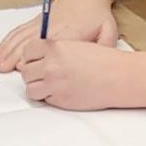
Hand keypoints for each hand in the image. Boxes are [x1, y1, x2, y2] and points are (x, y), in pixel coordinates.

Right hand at [0, 0, 118, 67]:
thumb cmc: (96, 14)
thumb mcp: (108, 29)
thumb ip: (105, 46)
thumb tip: (100, 61)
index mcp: (69, 32)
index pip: (50, 47)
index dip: (36, 58)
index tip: (23, 68)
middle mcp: (51, 27)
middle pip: (29, 43)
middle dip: (14, 56)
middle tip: (2, 68)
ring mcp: (41, 24)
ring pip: (20, 38)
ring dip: (7, 50)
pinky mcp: (35, 22)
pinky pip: (18, 32)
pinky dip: (7, 41)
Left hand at [9, 39, 145, 111]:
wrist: (120, 76)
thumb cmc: (104, 61)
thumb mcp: (76, 46)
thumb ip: (56, 51)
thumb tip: (39, 59)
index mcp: (55, 47)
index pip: (28, 51)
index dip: (30, 57)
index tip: (35, 61)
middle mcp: (51, 64)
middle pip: (26, 71)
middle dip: (33, 74)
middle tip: (46, 75)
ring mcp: (54, 83)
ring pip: (30, 88)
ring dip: (38, 87)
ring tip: (52, 85)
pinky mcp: (60, 99)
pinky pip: (44, 99)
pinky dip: (49, 97)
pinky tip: (62, 92)